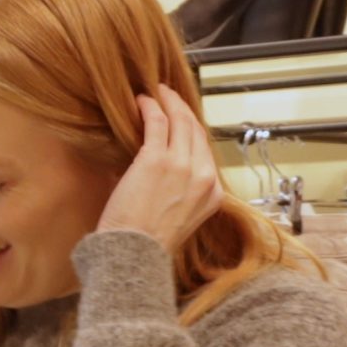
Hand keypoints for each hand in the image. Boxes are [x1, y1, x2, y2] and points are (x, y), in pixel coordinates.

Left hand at [91, 86, 221, 257]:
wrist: (134, 254)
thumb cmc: (146, 242)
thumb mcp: (178, 217)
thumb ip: (179, 192)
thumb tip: (158, 167)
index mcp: (212, 194)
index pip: (205, 152)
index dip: (192, 130)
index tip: (181, 119)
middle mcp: (204, 176)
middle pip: (196, 131)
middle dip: (183, 109)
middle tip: (169, 96)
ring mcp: (182, 166)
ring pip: (180, 121)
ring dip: (168, 101)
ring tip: (156, 91)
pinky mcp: (157, 159)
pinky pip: (157, 122)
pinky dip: (150, 107)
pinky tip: (141, 100)